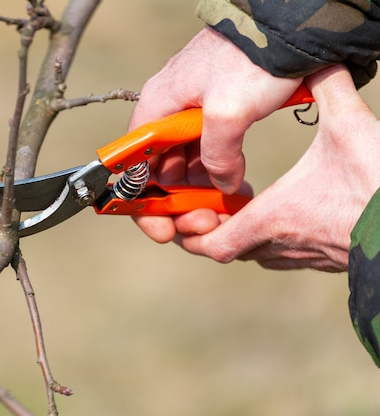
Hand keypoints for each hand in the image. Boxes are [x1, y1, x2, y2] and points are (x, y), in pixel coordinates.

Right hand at [130, 27, 301, 242]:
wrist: (285, 26)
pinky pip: (205, 149)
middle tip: (204, 219)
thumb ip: (218, 156)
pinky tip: (235, 185)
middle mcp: (167, 110)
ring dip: (200, 186)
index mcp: (157, 106)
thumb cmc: (252, 58)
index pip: (132, 162)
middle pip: (158, 167)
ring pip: (183, 160)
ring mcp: (190, 110)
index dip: (141, 198)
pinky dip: (216, 169)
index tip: (160, 225)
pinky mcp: (213, 110)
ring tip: (225, 205)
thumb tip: (223, 185)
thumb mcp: (229, 113)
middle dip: (178, 197)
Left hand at [174, 65, 379, 271]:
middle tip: (213, 204)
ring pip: (256, 255)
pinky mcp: (326, 260)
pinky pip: (283, 256)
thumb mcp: (351, 128)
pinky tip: (281, 216)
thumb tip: (321, 61)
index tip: (189, 213)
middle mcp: (282, 245)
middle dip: (213, 229)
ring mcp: (305, 257)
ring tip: (242, 208)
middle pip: (229, 251)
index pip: (213, 245)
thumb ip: (331, 89)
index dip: (192, 234)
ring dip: (242, 235)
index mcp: (273, 218)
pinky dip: (271, 241)